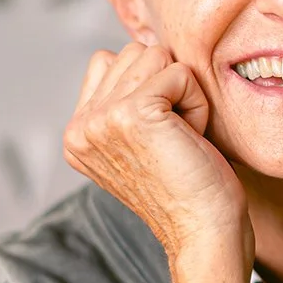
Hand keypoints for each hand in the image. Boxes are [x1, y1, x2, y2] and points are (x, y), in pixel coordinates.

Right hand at [63, 42, 251, 265]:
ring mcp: (101, 119)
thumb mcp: (142, 142)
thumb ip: (125, 101)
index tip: (160, 140)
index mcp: (77, 134)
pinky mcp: (132, 113)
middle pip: (133, 52)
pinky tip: (193, 140)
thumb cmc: (190, 189)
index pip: (109, 61)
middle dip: (168, 89)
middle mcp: (80, 127)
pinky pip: (180, 73)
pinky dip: (198, 104)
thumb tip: (141, 49)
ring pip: (156, 56)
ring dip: (184, 95)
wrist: (205, 233)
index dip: (151, 89)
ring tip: (183, 139)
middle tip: (175, 140)